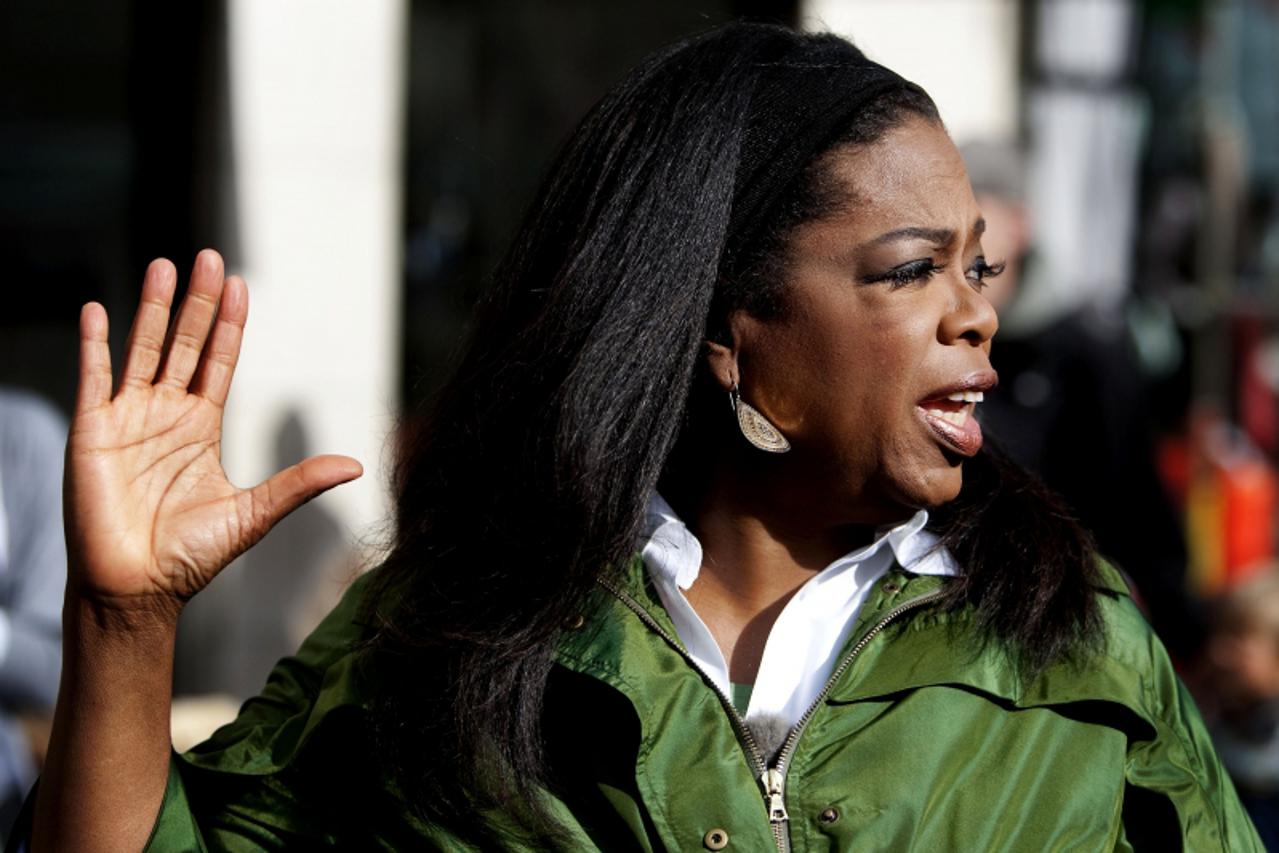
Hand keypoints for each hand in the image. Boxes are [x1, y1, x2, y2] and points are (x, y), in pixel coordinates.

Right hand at [65, 250, 361, 616]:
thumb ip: (300, 484)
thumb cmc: (191, 556)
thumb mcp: (255, 513)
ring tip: (165, 266)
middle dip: (198, 303)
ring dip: (151, 308)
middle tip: (211, 257)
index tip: (242, 286)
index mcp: (202, 428)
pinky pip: (93, 378)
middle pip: (184, 344)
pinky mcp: (92, 432)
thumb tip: (356, 466)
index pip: (219, 362)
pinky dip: (94, 344)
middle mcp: (165, 415)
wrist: (138, 590)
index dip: (230, 325)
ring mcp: (128, 419)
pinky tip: (99, 309)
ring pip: (142, 350)